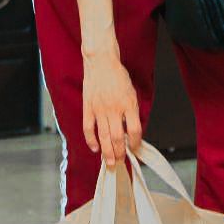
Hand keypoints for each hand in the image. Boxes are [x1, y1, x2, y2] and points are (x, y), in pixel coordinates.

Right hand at [81, 47, 142, 166]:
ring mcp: (100, 109)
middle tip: (120, 162)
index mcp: (128, 104)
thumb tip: (132, 131)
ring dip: (107, 152)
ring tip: (109, 162)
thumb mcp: (131, 93)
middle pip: (118, 137)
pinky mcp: (88, 108)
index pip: (135, 130)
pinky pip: (89, 128)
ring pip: (104, 136)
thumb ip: (132, 112)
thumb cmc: (118, 77)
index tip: (135, 148)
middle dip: (120, 152)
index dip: (136, 142)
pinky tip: (95, 148)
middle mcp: (114, 108)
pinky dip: (91, 140)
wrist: (101, 62)